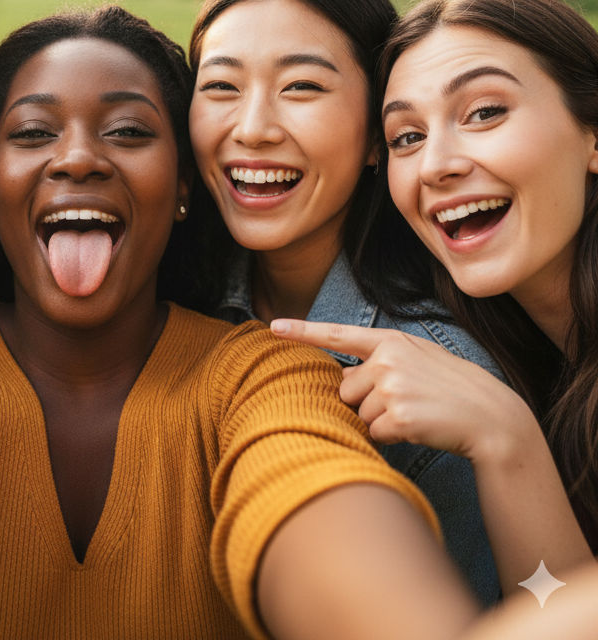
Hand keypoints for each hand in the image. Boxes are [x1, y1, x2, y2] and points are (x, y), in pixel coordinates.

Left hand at [269, 318, 529, 461]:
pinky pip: (373, 433)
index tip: (272, 327)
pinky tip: (418, 428)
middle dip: (366, 402)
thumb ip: (379, 362)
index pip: (338, 334)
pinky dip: (391, 437)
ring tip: (415, 413)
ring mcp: (392, 386)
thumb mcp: (417, 361)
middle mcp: (387, 359)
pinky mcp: (398, 415)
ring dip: (380, 422)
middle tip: (405, 402)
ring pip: (358, 414)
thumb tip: (341, 378)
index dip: (302, 331)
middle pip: (345, 390)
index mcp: (390, 341)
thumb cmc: (450, 389)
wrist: (491, 417)